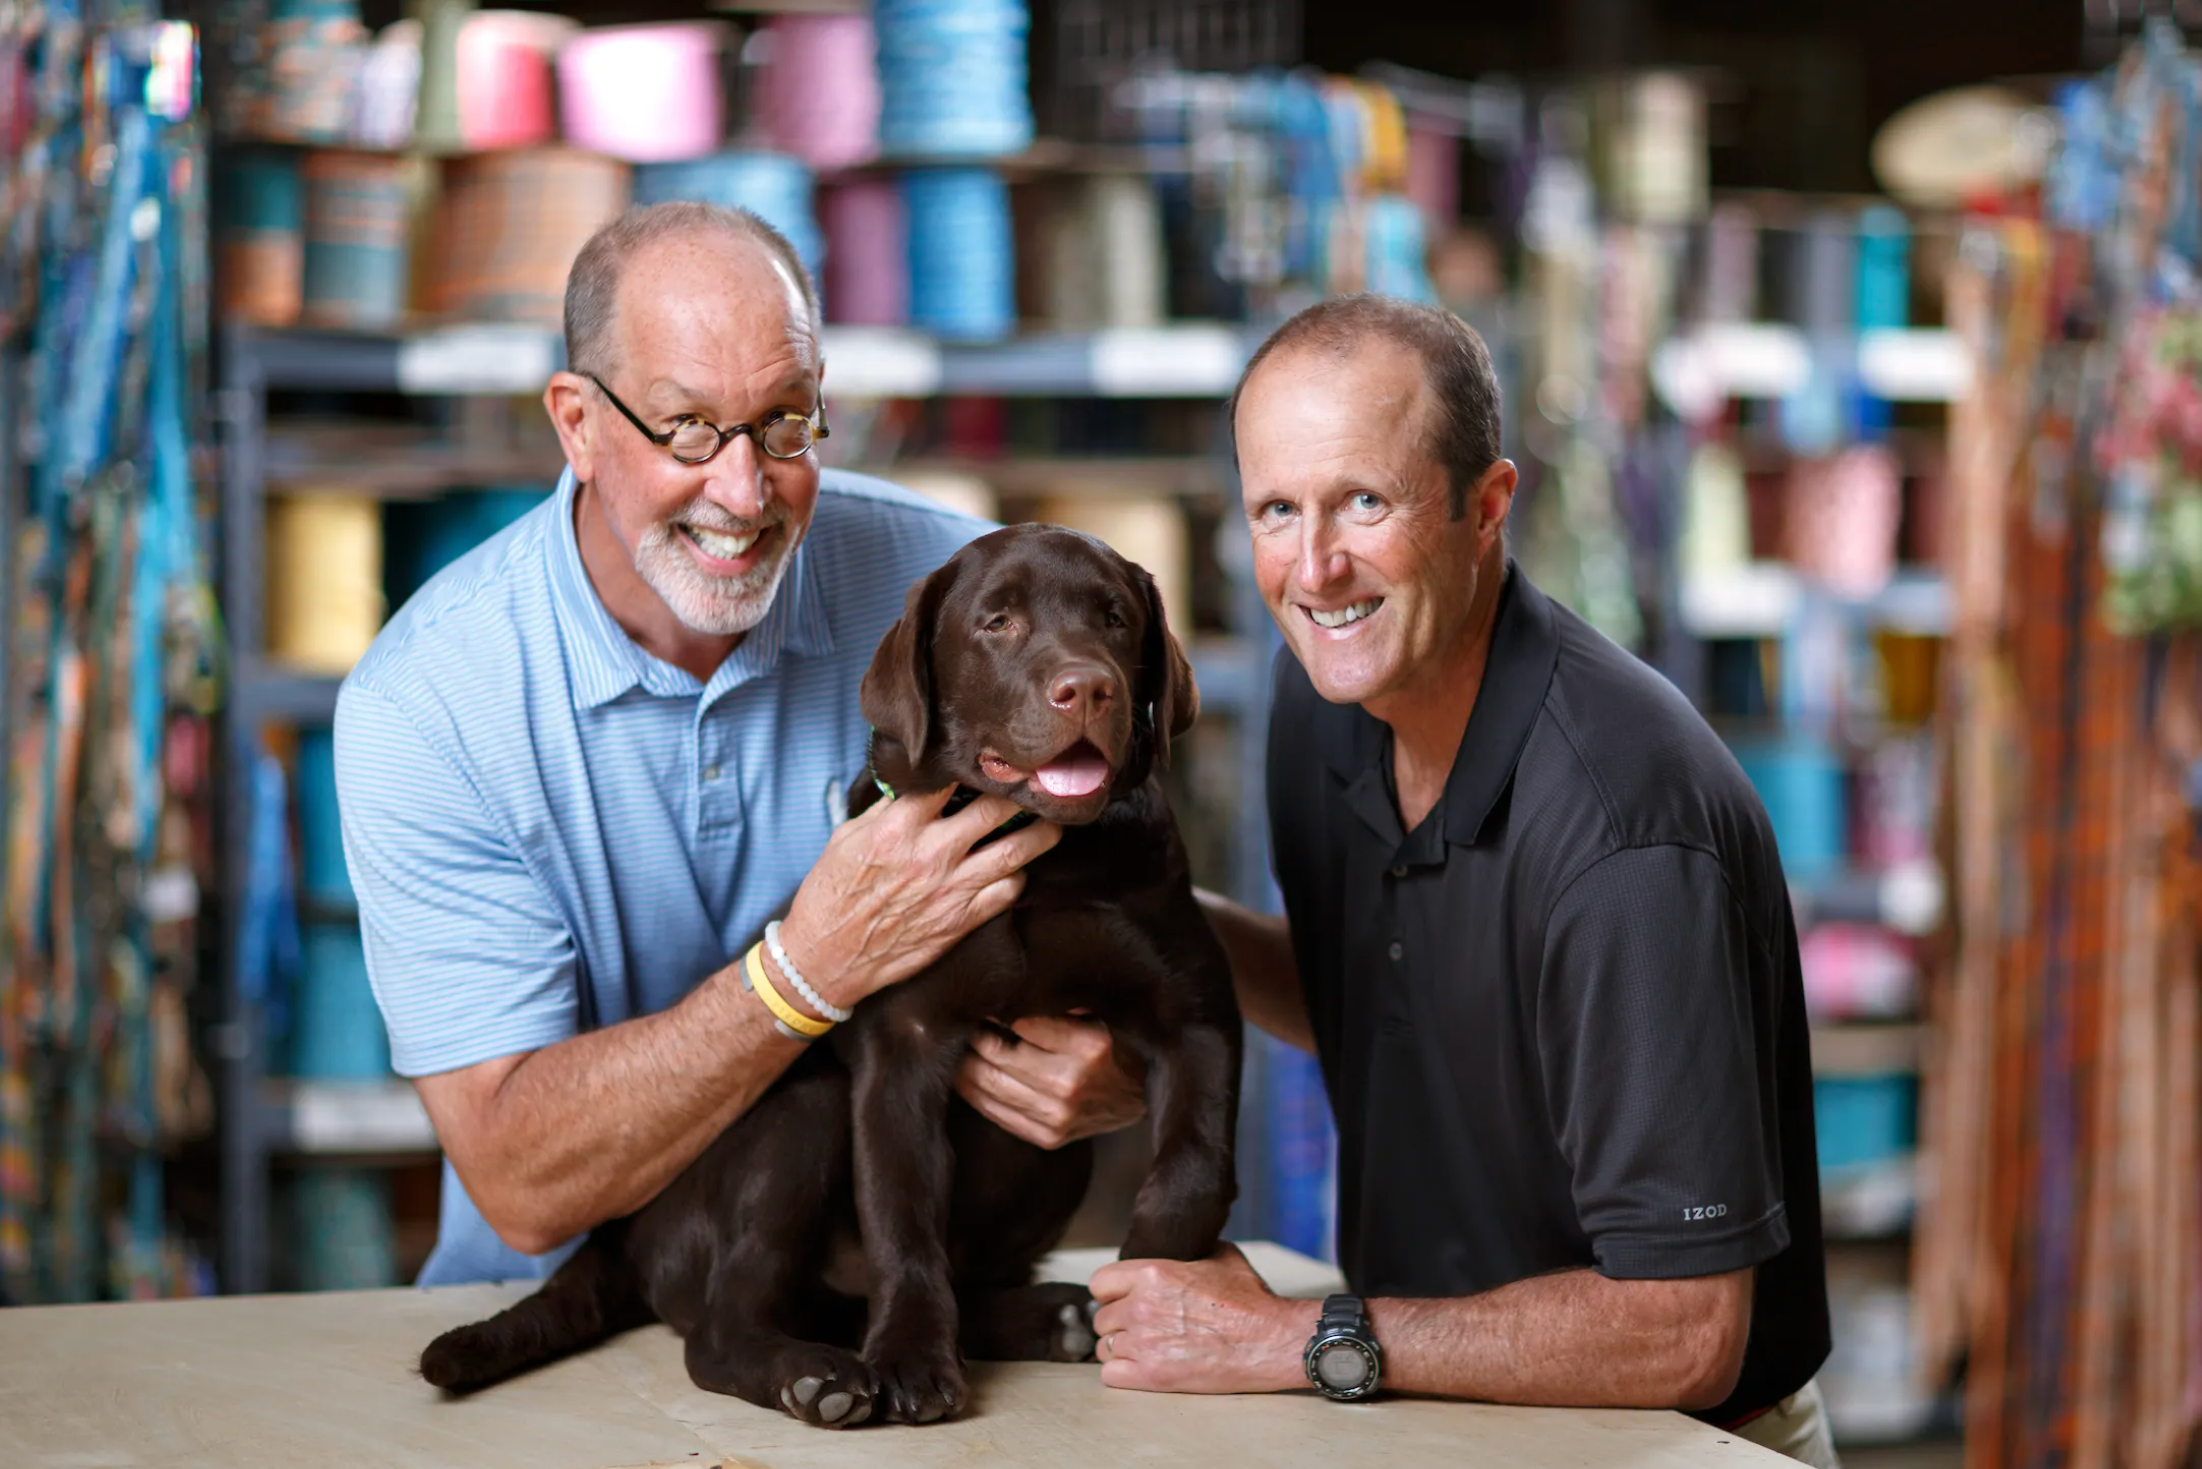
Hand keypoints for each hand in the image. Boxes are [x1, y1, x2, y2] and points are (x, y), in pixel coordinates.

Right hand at [778, 786, 1059, 1010]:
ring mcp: (952, 889)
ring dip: (1042, 831)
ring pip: (1017, 850)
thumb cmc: (832, 894)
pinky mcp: (962, 921)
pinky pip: (1009, 891)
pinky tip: (1019, 866)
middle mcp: (931, 854)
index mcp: (898, 827)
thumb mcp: (847, 838)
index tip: (990, 754)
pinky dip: (1020, 874)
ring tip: (1053, 820)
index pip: (948, 780)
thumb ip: (887, 809)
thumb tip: (920, 783)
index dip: (974, 764)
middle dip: (1021, 790)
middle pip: (996, 809)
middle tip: (1037, 780)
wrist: (827, 959)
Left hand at [953, 1015, 1146, 1148]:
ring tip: (959, 1048)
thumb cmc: (1116, 1046)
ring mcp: (1058, 1116)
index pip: (1019, 1023)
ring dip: (966, 1064)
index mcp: (1089, 1046)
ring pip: (990, 1085)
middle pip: (998, 1055)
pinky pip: (996, 1114)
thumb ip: (1056, 1005)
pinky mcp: (1048, 1137)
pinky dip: (974, 1093)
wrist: (1141, 1096)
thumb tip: (1004, 994)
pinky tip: (967, 1077)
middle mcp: (1071, 1083)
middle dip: (973, 1037)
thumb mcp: (1097, 1014)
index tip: (984, 1002)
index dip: (995, 1011)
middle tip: (962, 1023)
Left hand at [1087, 1244, 1315, 1393]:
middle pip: (1102, 1318)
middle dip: (1119, 1323)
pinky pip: (1110, 1375)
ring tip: (1145, 1349)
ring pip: (1104, 1348)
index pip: (1100, 1282)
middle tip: (1142, 1328)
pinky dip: (1122, 1373)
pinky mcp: (1152, 1376)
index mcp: (1153, 1274)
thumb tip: (1185, 1246)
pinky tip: (1142, 1368)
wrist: (1270, 1340)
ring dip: (1122, 1349)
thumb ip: (1191, 1252)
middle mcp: (1141, 1307)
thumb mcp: (1221, 1257)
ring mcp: (1144, 1343)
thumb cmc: (1250, 1300)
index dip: (1111, 1292)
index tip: (1122, 1299)